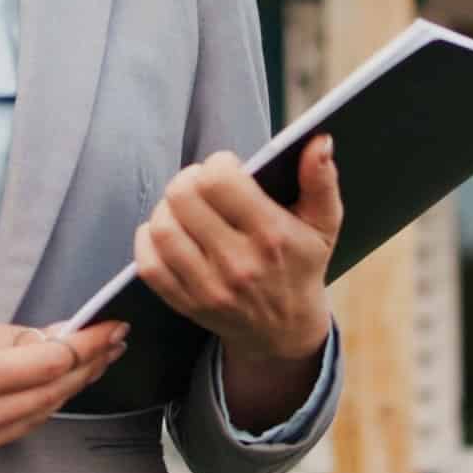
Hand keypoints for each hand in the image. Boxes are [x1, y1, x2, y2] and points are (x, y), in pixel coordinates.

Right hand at [0, 315, 127, 469]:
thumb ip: (6, 337)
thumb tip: (58, 336)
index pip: (48, 364)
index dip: (87, 345)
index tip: (113, 327)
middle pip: (50, 395)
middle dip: (88, 365)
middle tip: (115, 339)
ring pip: (38, 417)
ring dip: (70, 388)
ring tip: (95, 358)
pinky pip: (14, 430)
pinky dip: (39, 406)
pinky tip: (55, 384)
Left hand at [135, 133, 339, 364]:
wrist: (285, 331)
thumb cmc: (301, 265)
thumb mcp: (324, 224)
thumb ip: (321, 180)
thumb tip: (319, 141)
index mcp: (272, 236)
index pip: (218, 181)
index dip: (217, 164)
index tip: (228, 168)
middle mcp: (238, 264)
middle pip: (183, 197)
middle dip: (189, 180)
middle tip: (203, 184)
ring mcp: (209, 288)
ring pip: (162, 228)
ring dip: (167, 208)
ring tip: (186, 207)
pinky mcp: (187, 304)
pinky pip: (149, 264)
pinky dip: (149, 240)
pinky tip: (171, 232)